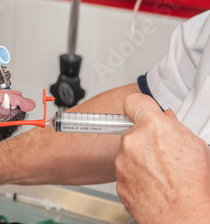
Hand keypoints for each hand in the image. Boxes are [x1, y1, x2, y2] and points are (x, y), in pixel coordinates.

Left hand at [115, 93, 209, 222]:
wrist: (184, 218)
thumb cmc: (194, 186)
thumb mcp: (195, 145)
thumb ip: (174, 127)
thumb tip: (166, 119)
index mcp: (152, 126)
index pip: (134, 101)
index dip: (140, 106)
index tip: (142, 109)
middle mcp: (132, 141)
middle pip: (133, 131)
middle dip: (146, 138)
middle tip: (164, 151)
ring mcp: (122, 162)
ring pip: (129, 152)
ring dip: (141, 158)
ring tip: (163, 172)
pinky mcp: (118, 180)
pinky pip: (126, 171)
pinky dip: (136, 175)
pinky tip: (155, 183)